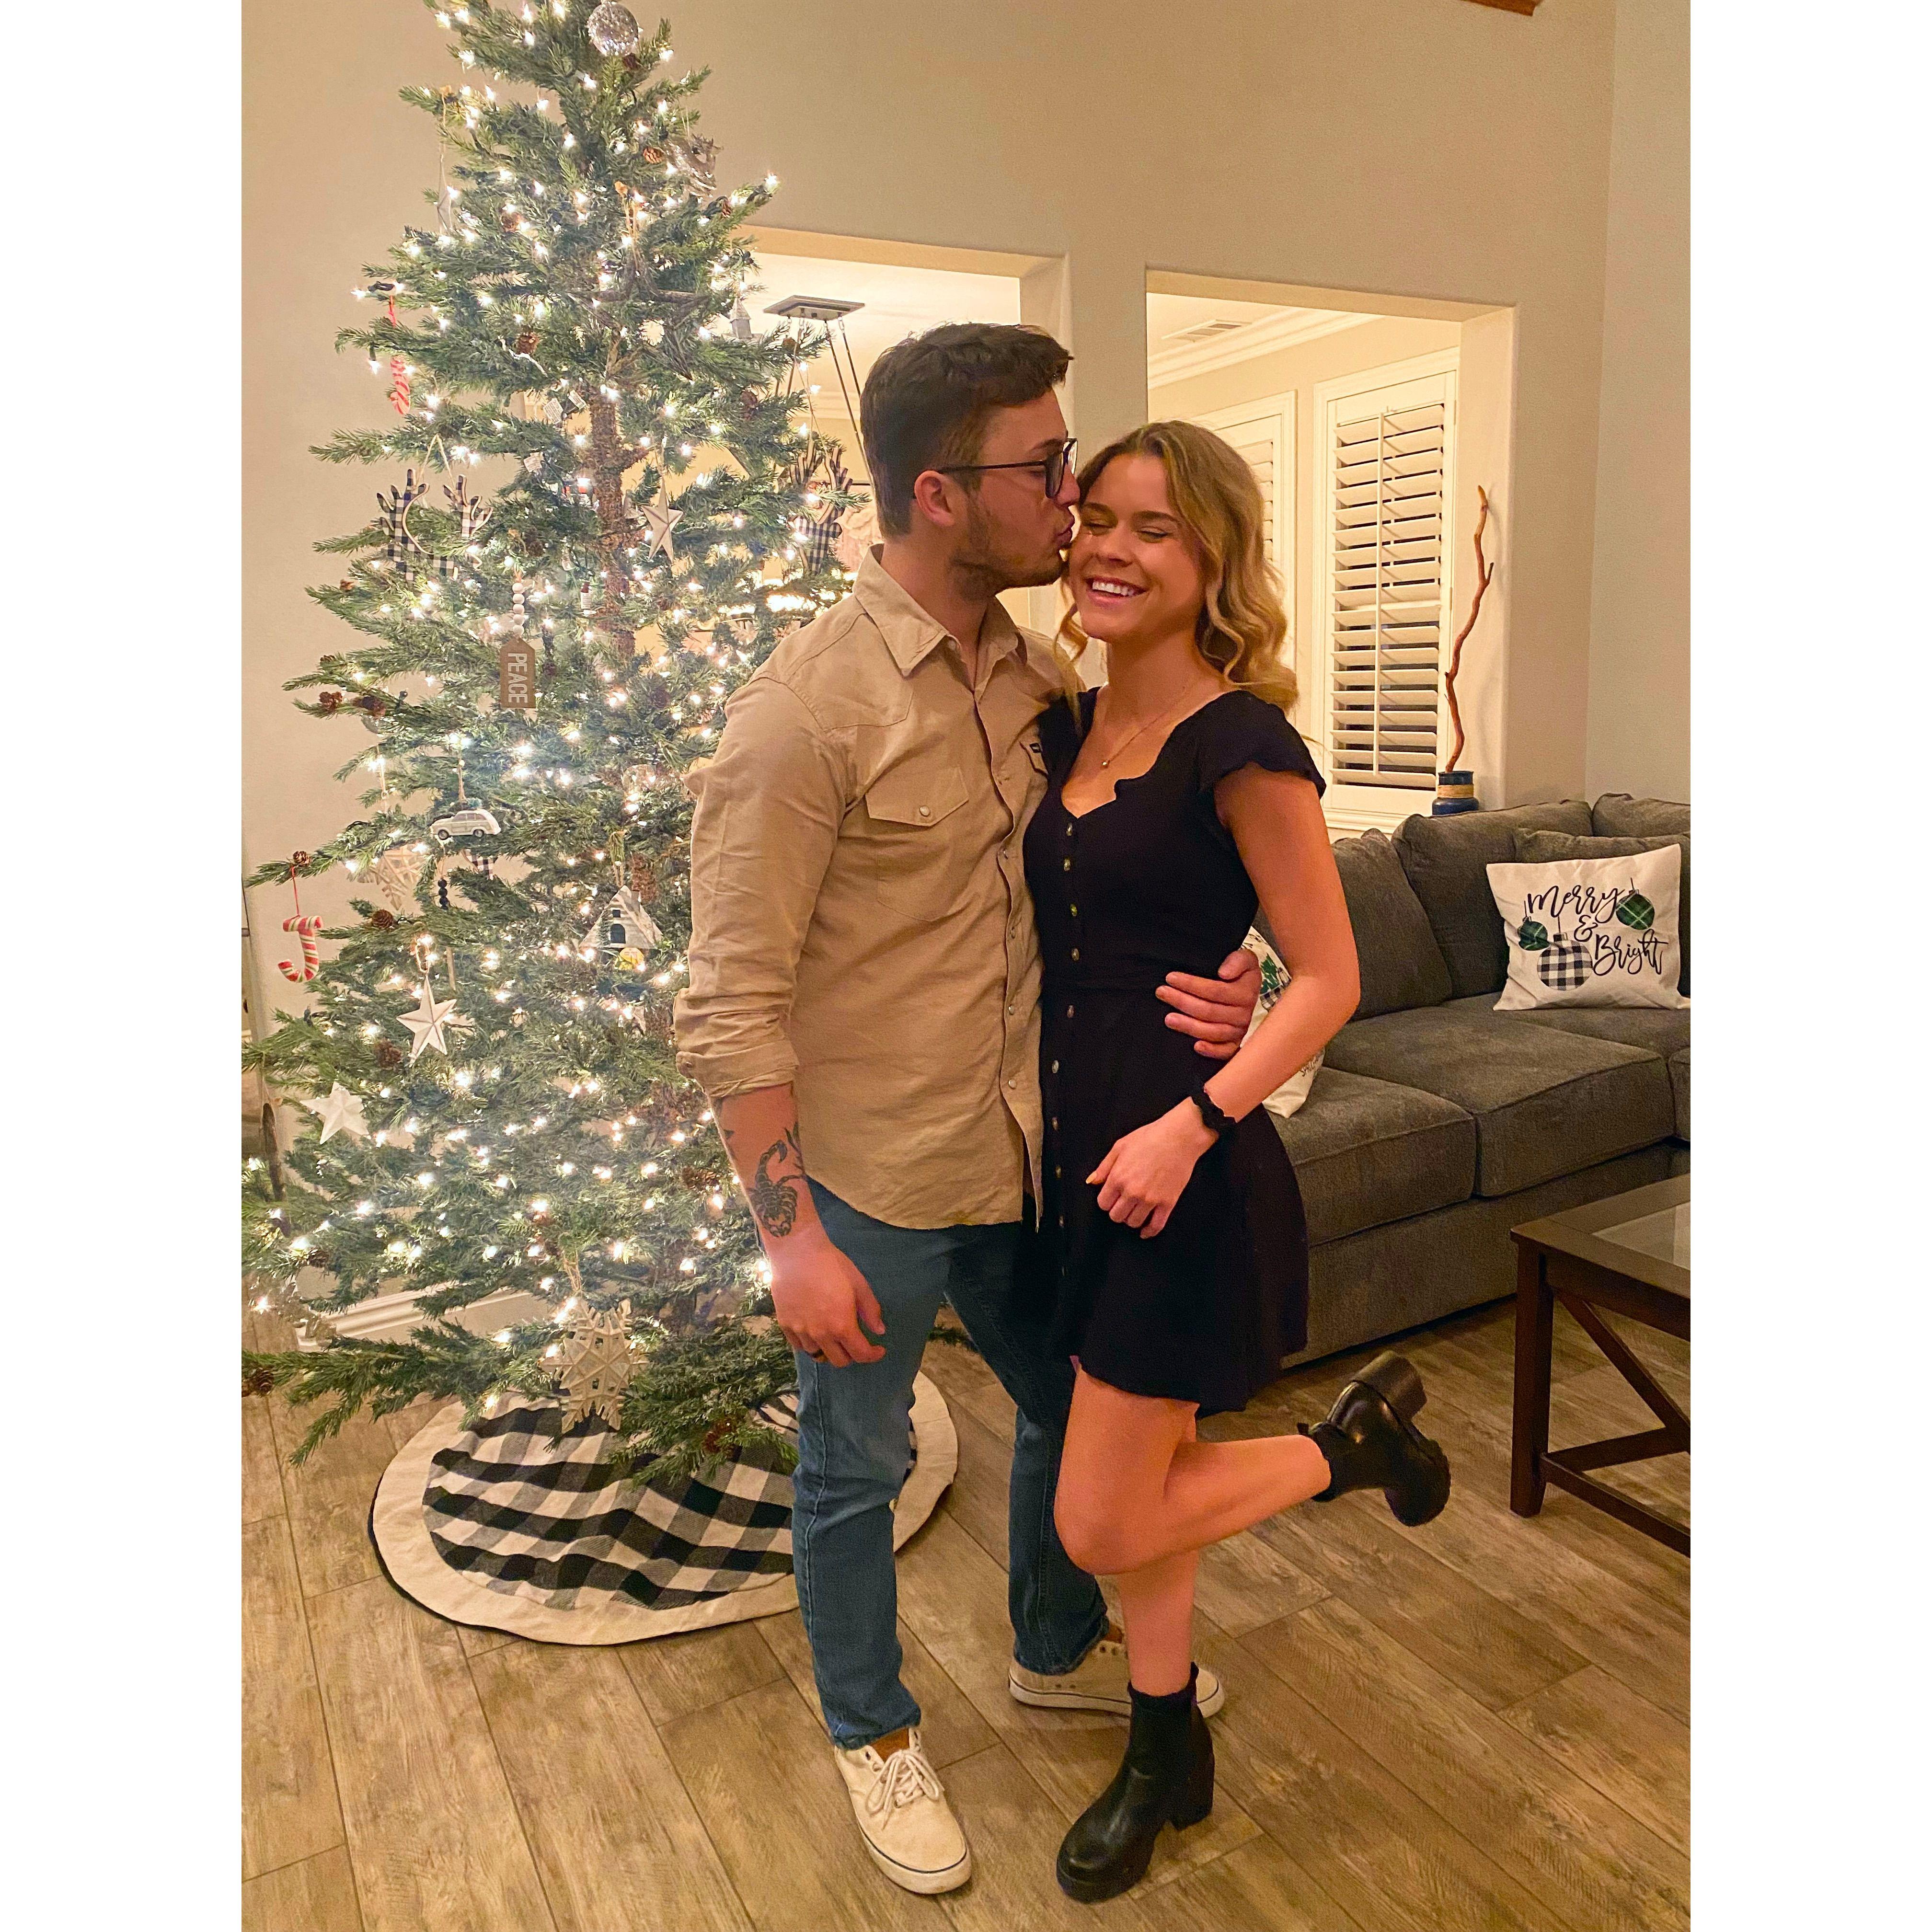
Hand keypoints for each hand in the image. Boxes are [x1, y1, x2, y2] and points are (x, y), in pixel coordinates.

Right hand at [769, 1235, 886, 1365]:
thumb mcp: (859, 1284)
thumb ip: (871, 1310)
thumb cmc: (831, 1264)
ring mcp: (800, 1330)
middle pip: (839, 1360)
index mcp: (842, 1325)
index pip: (860, 1354)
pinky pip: (798, 1345)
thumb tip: (879, 1331)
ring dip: (829, 1350)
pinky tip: (813, 1332)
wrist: (797, 1252)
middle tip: (855, 1340)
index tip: (878, 1349)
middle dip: (852, 1355)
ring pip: (817, 1355)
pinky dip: (809, 1344)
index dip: (873, 1355)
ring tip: (833, 1337)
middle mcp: (821, 1334)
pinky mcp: (785, 1324)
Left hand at [1088, 1102, 1217, 1238]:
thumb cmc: (1151, 1137)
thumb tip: (1093, 1182)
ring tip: (1135, 1210)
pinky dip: (1149, 1231)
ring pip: (1133, 1222)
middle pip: (1116, 1216)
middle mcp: (1132, 1191)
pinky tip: (1145, 1231)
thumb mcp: (1120, 1146)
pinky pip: (1156, 1226)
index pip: (1103, 1203)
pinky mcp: (1167, 1203)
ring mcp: (1150, 1199)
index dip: (1106, 1201)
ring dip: (1132, 1219)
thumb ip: (1104, 1167)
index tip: (1111, 1198)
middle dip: (1117, 1211)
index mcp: (1118, 1177)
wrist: (1180, 1137)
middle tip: (1122, 1204)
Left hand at [1158, 948, 1261, 1059]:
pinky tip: (1196, 1046)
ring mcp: (1239, 1030)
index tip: (1171, 977)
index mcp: (1246, 992)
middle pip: (1209, 1011)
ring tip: (1168, 1018)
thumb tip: (1224, 973)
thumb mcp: (1244, 958)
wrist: (1247, 988)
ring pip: (1212, 1031)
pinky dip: (1211, 1051)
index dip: (1191, 984)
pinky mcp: (1234, 1043)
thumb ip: (1238, 961)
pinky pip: (1225, 1051)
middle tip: (1162, 993)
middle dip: (1182, 1001)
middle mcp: (1244, 1014)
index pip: (1215, 990)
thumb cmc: (1240, 973)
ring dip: (1189, 1026)